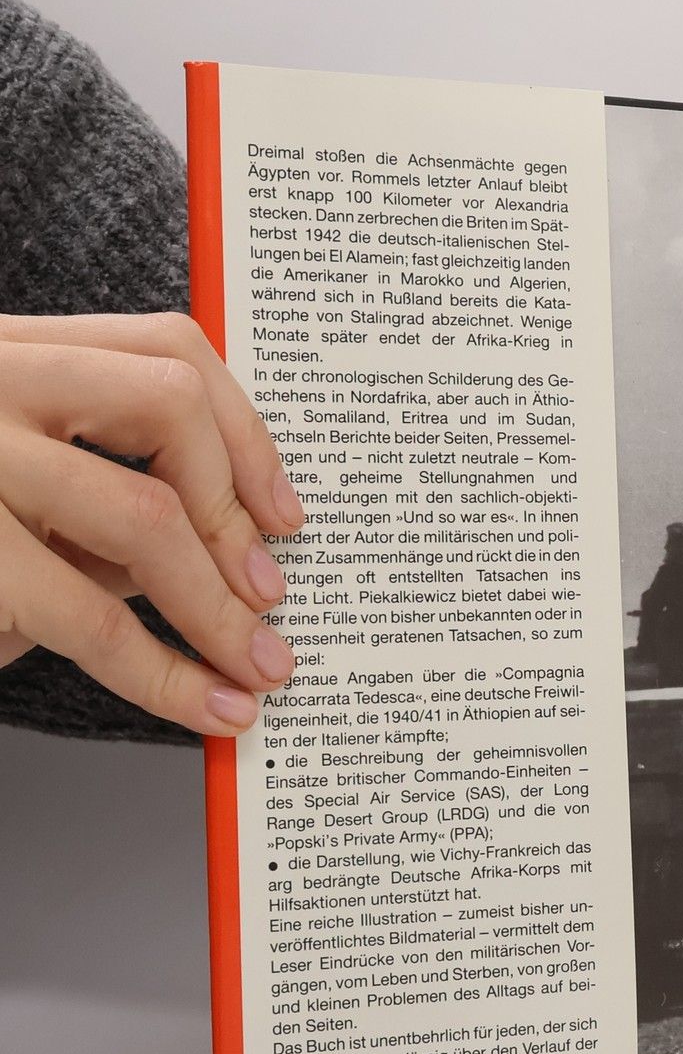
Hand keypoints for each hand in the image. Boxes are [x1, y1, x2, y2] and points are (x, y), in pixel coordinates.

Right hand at [0, 312, 302, 734]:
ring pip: (143, 513)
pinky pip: (89, 615)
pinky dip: (162, 674)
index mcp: (11, 355)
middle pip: (168, 404)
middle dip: (235, 517)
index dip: (246, 434)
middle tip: (269, 601)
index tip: (284, 517)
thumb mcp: (28, 507)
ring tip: (254, 670)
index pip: (165, 348)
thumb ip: (112, 503)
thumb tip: (242, 557)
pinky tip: (203, 705)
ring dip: (217, 610)